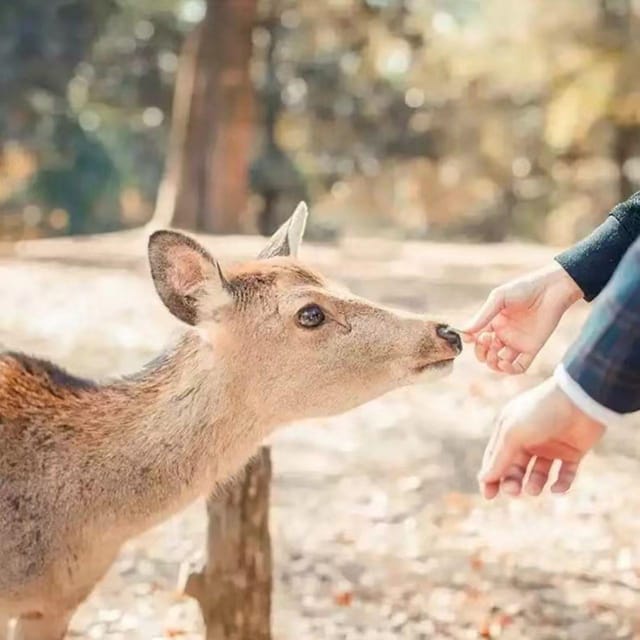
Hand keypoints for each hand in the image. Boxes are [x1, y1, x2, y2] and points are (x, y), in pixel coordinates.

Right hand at [462, 263, 582, 373]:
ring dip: (492, 364)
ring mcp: (517, 342)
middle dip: (481, 353)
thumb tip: (465, 331)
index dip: (472, 341)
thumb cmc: (524, 288)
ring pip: (499, 363)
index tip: (471, 338)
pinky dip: (509, 370)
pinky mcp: (532, 348)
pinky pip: (519, 366)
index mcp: (494, 322)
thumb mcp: (499, 298)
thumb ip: (483, 315)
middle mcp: (504, 334)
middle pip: (486, 353)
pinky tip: (504, 363)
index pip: (477, 338)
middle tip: (486, 342)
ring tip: (494, 356)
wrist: (552, 289)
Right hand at [479, 377, 604, 498]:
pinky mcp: (573, 452)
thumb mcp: (513, 433)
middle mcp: (529, 438)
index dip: (491, 476)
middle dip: (512, 482)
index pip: (496, 456)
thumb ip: (499, 457)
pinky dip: (561, 484)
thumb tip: (483, 478)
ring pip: (538, 473)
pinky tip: (557, 489)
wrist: (581, 400)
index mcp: (510, 429)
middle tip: (514, 491)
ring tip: (534, 489)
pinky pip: (564, 474)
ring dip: (534, 484)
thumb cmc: (541, 411)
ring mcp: (551, 446)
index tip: (488, 495)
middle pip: (515, 467)